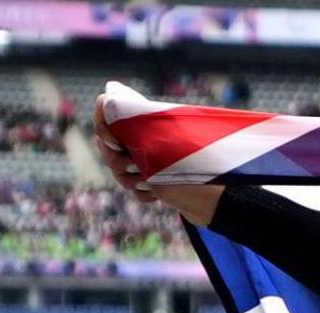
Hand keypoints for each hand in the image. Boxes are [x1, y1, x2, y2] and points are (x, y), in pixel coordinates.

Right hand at [94, 94, 221, 227]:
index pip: (107, 107)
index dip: (103, 124)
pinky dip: (141, 193)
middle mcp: (145, 134)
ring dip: (129, 179)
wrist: (216, 203)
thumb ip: (137, 124)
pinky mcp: (154, 180)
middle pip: (107, 142)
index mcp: (148, 118)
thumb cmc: (196, 168)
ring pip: (117, 168)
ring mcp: (148, 157)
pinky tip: (156, 195)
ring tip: (150, 183)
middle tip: (134, 167)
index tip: (116, 142)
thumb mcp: (165, 142)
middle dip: (115, 159)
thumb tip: (107, 102)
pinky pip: (132, 187)